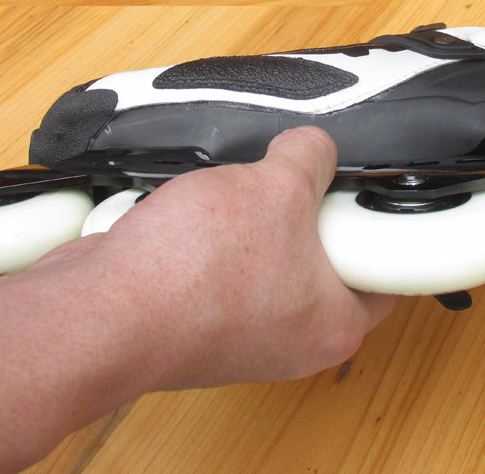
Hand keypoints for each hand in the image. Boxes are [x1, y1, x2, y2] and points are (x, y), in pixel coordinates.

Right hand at [71, 126, 393, 389]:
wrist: (101, 309)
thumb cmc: (196, 270)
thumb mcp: (277, 186)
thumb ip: (310, 157)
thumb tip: (313, 146)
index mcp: (336, 324)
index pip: (383, 269)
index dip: (369, 219)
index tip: (353, 187)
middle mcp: (293, 339)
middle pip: (322, 256)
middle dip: (303, 209)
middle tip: (293, 177)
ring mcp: (243, 333)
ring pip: (268, 256)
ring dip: (252, 217)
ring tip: (238, 193)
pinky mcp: (200, 319)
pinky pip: (223, 263)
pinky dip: (214, 234)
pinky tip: (200, 213)